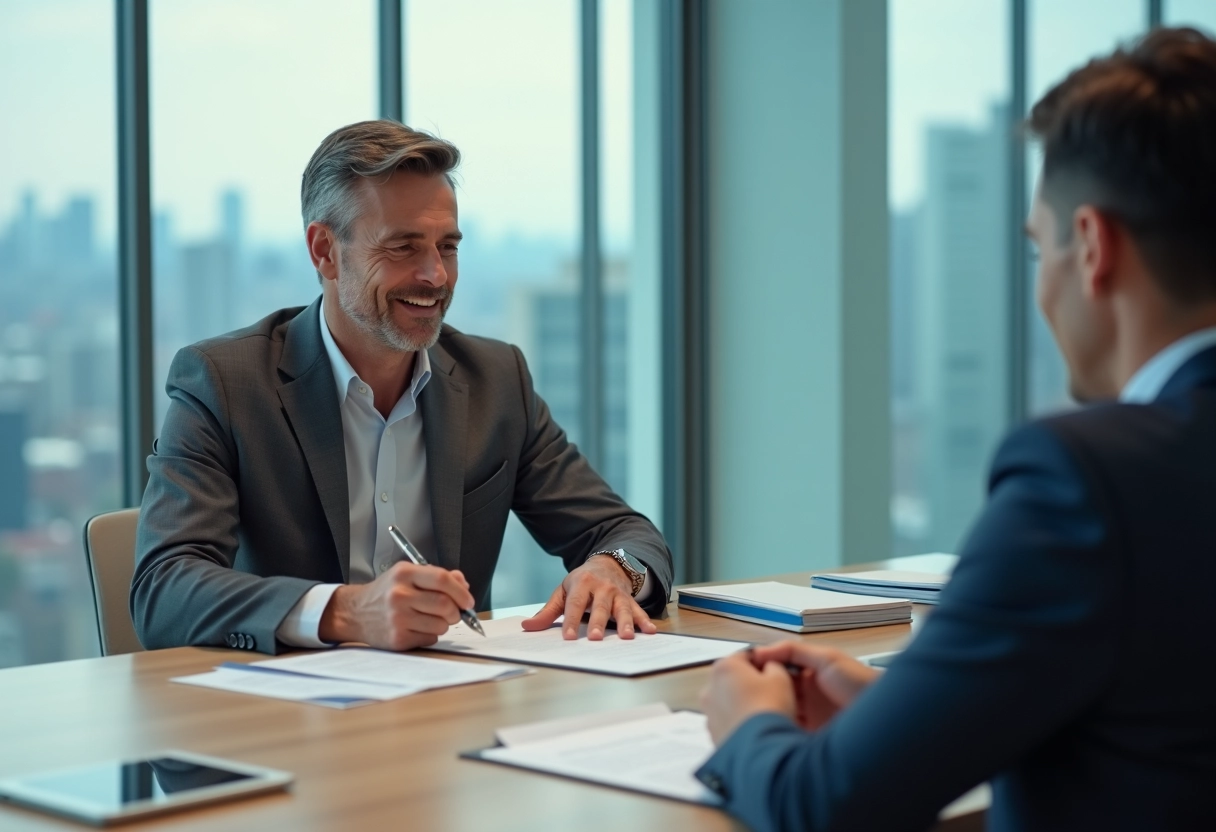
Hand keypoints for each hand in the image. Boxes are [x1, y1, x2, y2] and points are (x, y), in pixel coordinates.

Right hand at [318, 562, 474, 650]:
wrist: (355, 613)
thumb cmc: (386, 592)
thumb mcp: (407, 575)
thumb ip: (437, 576)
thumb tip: (463, 585)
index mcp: (404, 573)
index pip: (442, 579)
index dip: (461, 591)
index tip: (468, 601)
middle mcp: (399, 595)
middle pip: (444, 604)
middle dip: (456, 611)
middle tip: (454, 613)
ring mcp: (397, 618)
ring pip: (440, 624)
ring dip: (443, 624)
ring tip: (431, 619)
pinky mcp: (397, 639)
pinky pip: (430, 638)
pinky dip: (431, 634)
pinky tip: (418, 628)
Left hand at [520, 554, 656, 640]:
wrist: (607, 564)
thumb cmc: (581, 582)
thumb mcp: (563, 592)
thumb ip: (548, 612)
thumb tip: (527, 626)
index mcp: (582, 583)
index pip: (575, 604)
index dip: (572, 621)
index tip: (569, 638)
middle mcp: (602, 587)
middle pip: (600, 607)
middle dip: (599, 623)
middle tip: (596, 639)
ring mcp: (618, 593)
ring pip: (622, 609)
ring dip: (626, 623)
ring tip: (627, 637)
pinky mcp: (630, 599)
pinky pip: (639, 610)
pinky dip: (645, 621)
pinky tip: (650, 631)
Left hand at [699, 651, 797, 744]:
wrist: (760, 749)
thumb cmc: (768, 709)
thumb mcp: (781, 678)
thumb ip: (774, 666)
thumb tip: (769, 668)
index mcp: (724, 667)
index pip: (744, 656)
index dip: (762, 663)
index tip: (774, 671)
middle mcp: (710, 688)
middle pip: (733, 679)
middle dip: (750, 684)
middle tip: (771, 694)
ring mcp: (708, 713)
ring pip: (729, 702)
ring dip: (743, 704)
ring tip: (764, 715)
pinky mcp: (712, 734)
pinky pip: (728, 722)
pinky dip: (739, 723)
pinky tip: (756, 729)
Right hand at [748, 641, 879, 729]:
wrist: (887, 718)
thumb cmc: (864, 684)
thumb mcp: (827, 658)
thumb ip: (794, 650)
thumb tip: (763, 650)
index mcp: (807, 675)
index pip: (774, 672)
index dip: (758, 672)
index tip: (740, 672)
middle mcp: (805, 697)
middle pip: (773, 694)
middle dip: (758, 695)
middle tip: (741, 696)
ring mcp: (807, 719)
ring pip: (778, 714)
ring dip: (766, 714)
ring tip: (751, 713)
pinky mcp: (809, 738)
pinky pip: (787, 734)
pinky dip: (777, 732)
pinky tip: (769, 730)